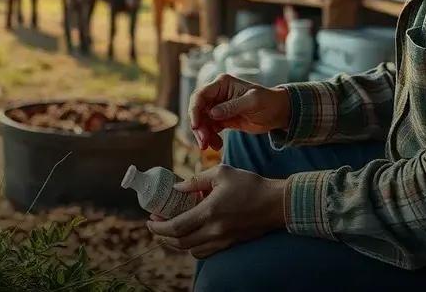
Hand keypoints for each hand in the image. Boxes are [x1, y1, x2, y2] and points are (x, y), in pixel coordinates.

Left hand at [147, 164, 285, 258]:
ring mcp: (223, 240)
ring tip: (171, 230)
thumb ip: (197, 180)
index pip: (176, 227)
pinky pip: (205, 252)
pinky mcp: (230, 244)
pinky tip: (192, 234)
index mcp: (210, 212)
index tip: (150, 220)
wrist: (276, 203)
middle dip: (163, 236)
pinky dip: (193, 247)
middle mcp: (214, 231)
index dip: (158, 227)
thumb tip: (178, 187)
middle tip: (156, 225)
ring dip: (177, 243)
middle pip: (180, 243)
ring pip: (191, 250)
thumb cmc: (250, 185)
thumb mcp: (222, 173)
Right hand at [189, 74, 290, 150]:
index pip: (200, 95)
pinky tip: (217, 145)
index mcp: (222, 84)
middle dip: (199, 127)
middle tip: (203, 142)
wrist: (278, 113)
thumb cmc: (268, 101)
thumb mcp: (252, 102)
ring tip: (212, 146)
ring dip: (204, 135)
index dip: (194, 110)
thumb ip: (232, 107)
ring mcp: (218, 107)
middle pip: (198, 110)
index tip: (196, 126)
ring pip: (202, 121)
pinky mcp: (222, 119)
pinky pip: (210, 129)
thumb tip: (212, 113)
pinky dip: (211, 138)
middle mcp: (217, 94)